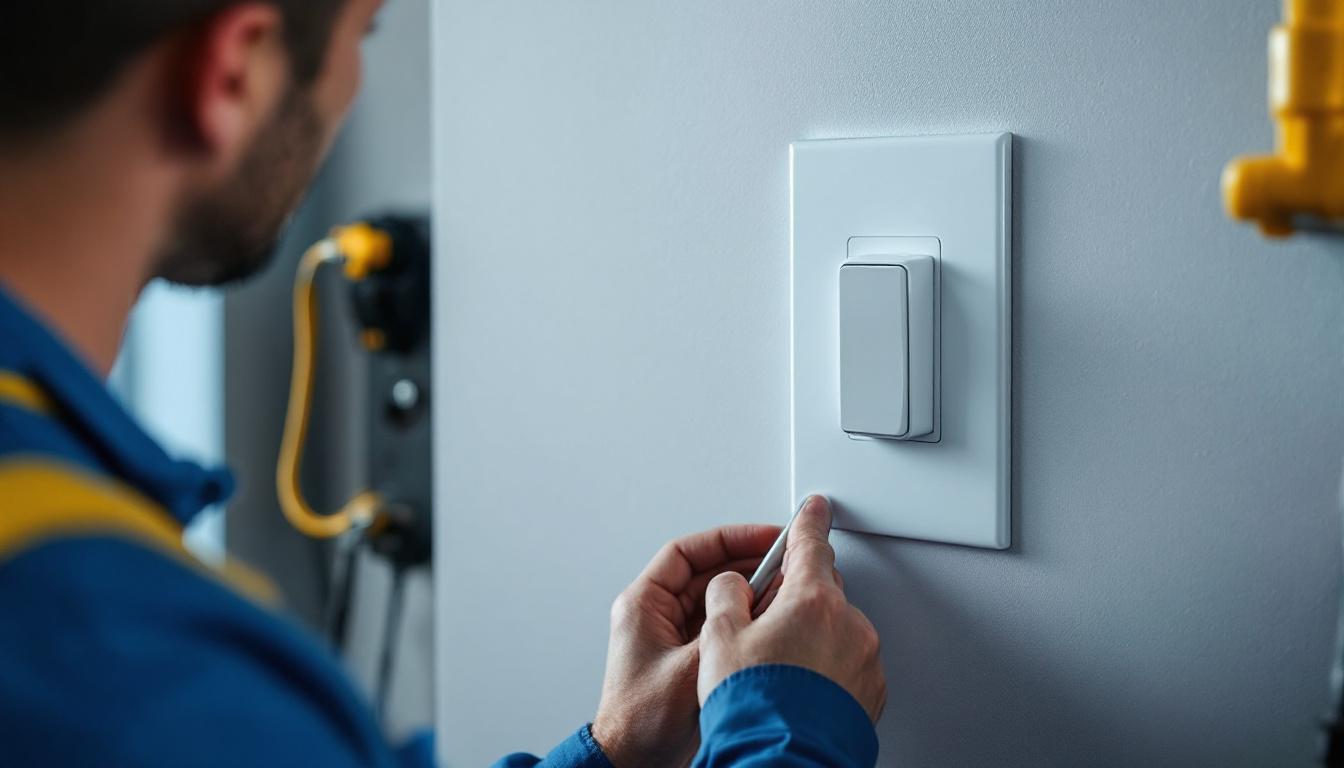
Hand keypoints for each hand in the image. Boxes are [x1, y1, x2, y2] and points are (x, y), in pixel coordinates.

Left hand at [591, 524, 780, 767]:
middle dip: (746, 562)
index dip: (728, 539)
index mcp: (643, 604)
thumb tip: (760, 601)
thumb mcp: (687, 670)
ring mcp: (674, 635)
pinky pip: (722, 623)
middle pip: (707, 571)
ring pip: (717, 597)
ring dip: (749, 590)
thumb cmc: (638, 722)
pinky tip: (770, 619)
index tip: (762, 537)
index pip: (687, 552)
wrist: (630, 762)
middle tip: (783, 557)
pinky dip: (746, 617)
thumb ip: (723, 632)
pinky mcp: (689, 656)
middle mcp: (657, 615)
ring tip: (783, 585)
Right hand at [697, 496, 886, 722]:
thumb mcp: (719, 637)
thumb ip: (727, 595)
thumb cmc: (755, 706)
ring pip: (836, 630)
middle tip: (763, 626)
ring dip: (812, 639)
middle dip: (796, 598)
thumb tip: (733, 585)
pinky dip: (827, 670)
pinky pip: (848, 665)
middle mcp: (849, 625)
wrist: (782, 760)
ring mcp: (864, 661)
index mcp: (813, 600)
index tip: (813, 508)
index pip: (811, 544)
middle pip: (822, 590)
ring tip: (778, 672)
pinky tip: (798, 690)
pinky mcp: (870, 693)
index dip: (807, 522)